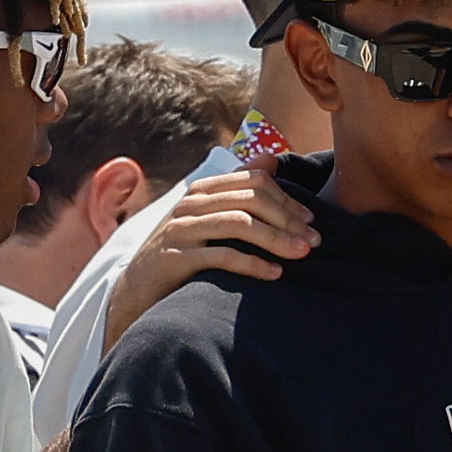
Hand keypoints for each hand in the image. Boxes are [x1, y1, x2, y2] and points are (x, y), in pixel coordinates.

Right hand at [102, 168, 317, 348]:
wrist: (136, 292)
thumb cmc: (181, 256)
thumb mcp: (207, 220)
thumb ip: (236, 191)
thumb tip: (270, 159)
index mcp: (201, 190)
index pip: (254, 181)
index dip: (287, 199)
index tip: (311, 220)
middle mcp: (190, 204)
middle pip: (250, 199)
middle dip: (288, 218)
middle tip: (315, 240)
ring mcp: (180, 230)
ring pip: (239, 224)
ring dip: (277, 239)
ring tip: (302, 254)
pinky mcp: (175, 259)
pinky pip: (221, 256)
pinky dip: (253, 264)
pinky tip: (274, 274)